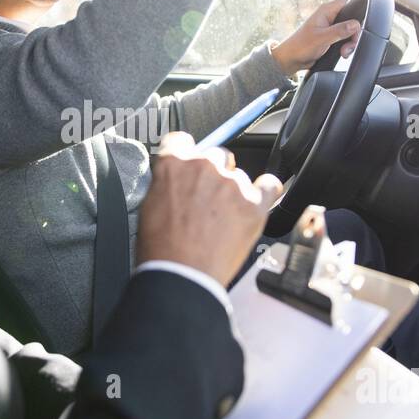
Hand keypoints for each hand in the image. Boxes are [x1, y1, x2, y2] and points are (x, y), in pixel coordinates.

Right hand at [138, 131, 283, 287]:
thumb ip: (166, 182)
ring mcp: (232, 184)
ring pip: (239, 174)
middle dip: (212, 173)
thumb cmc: (162, 249)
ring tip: (224, 219)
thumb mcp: (149, 205)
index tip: (188, 164)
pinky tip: (255, 203)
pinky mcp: (254, 203)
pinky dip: (265, 192)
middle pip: (216, 155)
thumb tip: (175, 179)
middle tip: (207, 200)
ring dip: (233, 190)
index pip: (181, 141)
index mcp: (174, 165)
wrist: (182, 277)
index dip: (184, 154)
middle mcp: (204, 167)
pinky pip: (270, 185)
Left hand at [270, 0, 361, 74]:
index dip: (357, 11)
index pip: (348, 2)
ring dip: (350, 42)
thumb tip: (355, 25)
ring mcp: (331, 27)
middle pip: (352, 19)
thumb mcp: (322, 38)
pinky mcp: (331, 37)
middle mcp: (330, 17)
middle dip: (354, 33)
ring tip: (344, 51)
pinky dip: (347, 46)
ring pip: (350, 31)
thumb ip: (339, 30)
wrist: (291, 59)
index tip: (359, 25)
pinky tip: (343, 53)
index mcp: (326, 11)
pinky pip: (345, 39)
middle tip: (350, 44)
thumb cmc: (300, 46)